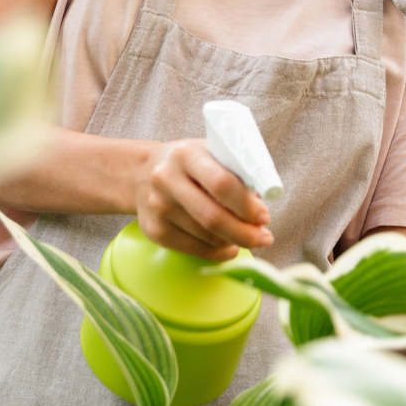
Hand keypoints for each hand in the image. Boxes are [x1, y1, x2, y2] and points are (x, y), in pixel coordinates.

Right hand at [134, 139, 272, 260]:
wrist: (140, 173)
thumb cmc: (187, 163)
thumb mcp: (209, 153)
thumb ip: (234, 171)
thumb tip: (261, 202)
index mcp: (186, 154)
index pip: (222, 184)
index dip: (247, 205)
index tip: (264, 216)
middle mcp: (167, 180)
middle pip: (213, 217)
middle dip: (245, 232)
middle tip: (264, 236)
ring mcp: (158, 207)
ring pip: (207, 237)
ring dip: (235, 242)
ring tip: (249, 238)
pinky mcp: (155, 231)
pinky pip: (195, 250)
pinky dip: (218, 253)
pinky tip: (229, 247)